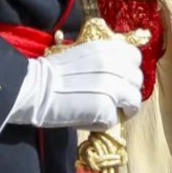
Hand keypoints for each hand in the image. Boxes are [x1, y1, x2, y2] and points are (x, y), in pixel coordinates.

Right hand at [8, 37, 144, 130]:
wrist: (34, 88)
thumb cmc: (53, 73)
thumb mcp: (85, 55)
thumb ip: (105, 60)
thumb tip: (120, 74)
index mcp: (109, 49)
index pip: (135, 58)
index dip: (129, 71)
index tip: (121, 79)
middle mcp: (115, 65)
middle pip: (137, 80)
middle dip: (129, 91)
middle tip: (116, 100)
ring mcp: (112, 87)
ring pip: (134, 101)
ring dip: (124, 109)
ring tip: (108, 112)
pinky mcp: (105, 108)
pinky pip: (114, 120)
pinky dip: (103, 123)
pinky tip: (90, 120)